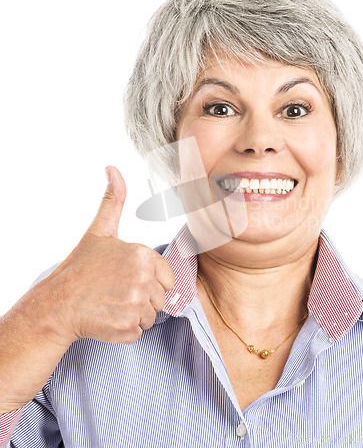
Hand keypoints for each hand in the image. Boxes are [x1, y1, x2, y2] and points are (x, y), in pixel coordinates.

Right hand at [40, 166, 174, 345]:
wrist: (56, 305)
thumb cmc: (80, 268)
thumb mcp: (100, 231)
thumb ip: (114, 200)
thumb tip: (112, 169)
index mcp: (143, 255)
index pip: (168, 277)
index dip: (149, 280)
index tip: (125, 278)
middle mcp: (143, 278)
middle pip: (161, 298)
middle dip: (142, 298)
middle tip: (116, 292)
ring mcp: (135, 304)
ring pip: (152, 316)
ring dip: (135, 314)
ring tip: (111, 304)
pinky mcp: (126, 327)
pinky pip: (139, 332)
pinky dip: (125, 330)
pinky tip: (108, 318)